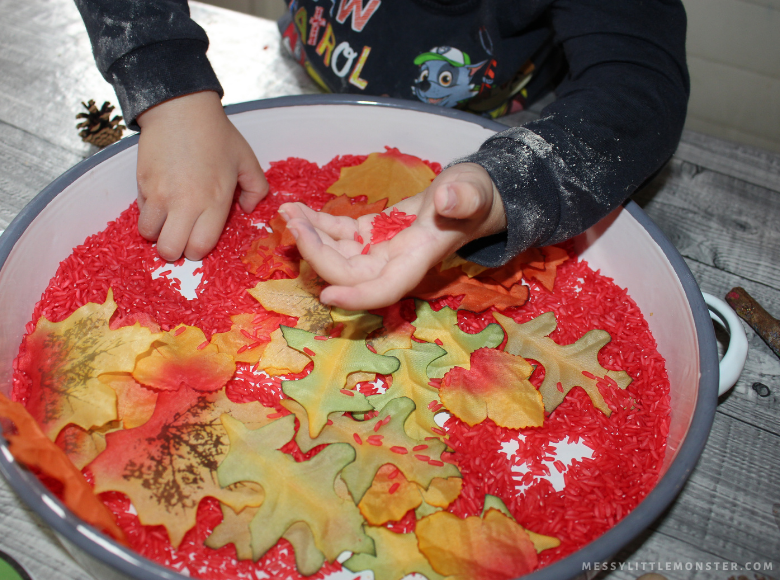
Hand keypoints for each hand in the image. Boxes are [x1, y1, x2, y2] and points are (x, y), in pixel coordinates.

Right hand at [136, 91, 268, 260]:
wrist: (180, 108)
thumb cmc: (216, 134)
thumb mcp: (246, 160)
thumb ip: (256, 189)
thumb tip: (247, 209)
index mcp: (215, 202)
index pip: (201, 247)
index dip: (199, 250)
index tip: (199, 240)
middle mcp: (186, 204)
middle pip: (171, 250)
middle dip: (176, 250)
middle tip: (181, 236)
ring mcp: (161, 196)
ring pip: (151, 236)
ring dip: (159, 234)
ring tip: (168, 222)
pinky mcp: (143, 185)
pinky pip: (141, 214)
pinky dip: (149, 216)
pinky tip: (159, 204)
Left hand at [280, 163, 505, 309]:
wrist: (471, 192)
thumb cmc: (477, 193)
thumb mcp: (475, 191)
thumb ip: (465, 199)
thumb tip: (445, 201)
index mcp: (419, 257)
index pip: (386, 288)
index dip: (357, 297)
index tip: (327, 295)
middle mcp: (395, 261)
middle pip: (350, 273)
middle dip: (318, 255)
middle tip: (294, 226)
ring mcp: (379, 249)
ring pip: (338, 255)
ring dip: (310, 237)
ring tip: (288, 212)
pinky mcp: (370, 234)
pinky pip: (339, 235)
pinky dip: (317, 223)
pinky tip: (298, 209)